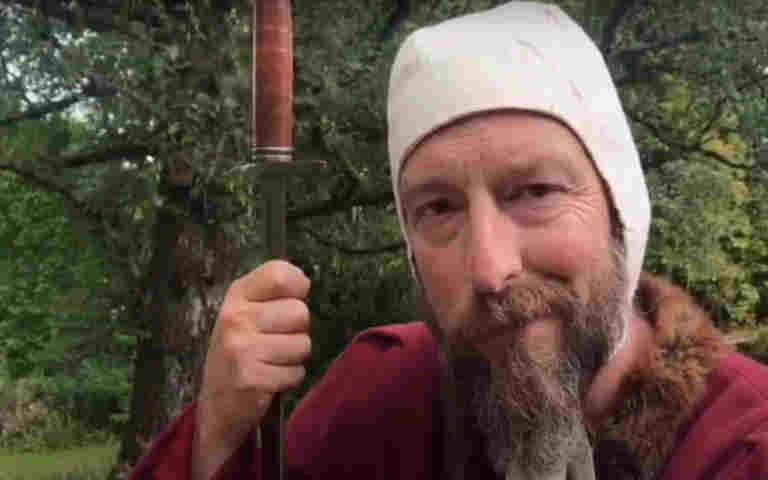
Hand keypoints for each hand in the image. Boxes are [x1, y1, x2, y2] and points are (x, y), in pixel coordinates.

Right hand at [192, 260, 310, 479]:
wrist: (216, 405)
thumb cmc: (240, 352)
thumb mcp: (246, 313)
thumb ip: (272, 295)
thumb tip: (304, 282)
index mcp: (236, 295)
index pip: (280, 274)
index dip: (297, 287)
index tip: (289, 301)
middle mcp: (235, 318)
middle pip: (300, 313)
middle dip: (297, 331)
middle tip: (274, 342)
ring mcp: (241, 349)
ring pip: (303, 344)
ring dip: (294, 358)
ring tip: (271, 361)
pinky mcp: (251, 378)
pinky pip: (296, 373)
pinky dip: (289, 379)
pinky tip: (269, 379)